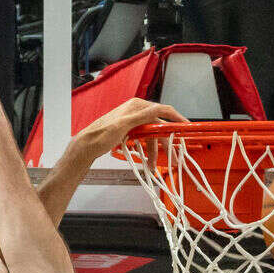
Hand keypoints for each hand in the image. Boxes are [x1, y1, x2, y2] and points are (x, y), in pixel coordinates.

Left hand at [71, 98, 186, 160]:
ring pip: (151, 136)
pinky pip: (143, 140)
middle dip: (165, 144)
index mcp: (137, 106)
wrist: (87, 145)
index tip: (187, 127)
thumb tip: (159, 109)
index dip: (177, 118)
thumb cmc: (101, 135)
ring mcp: (133, 122)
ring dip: (154, 151)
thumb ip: (143, 116)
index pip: (163, 110)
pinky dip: (146, 150)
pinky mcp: (129, 131)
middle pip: (158, 127)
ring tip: (154, 166)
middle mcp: (136, 112)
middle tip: (174, 158)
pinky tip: (146, 161)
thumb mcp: (124, 125)